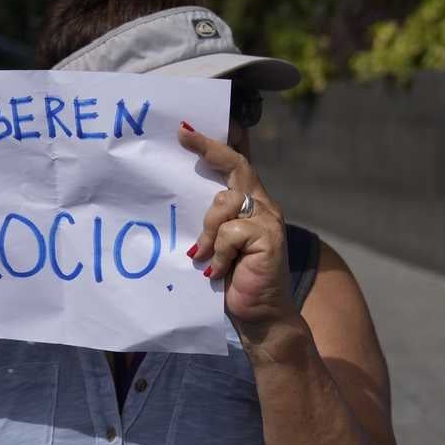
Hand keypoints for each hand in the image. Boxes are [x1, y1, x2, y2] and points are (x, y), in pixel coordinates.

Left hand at [178, 123, 296, 337]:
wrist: (259, 315)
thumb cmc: (233, 279)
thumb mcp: (215, 244)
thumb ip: (208, 220)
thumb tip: (176, 196)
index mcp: (249, 204)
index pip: (237, 163)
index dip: (217, 143)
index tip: (188, 128)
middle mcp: (262, 206)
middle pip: (237, 167)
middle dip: (209, 148)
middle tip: (183, 135)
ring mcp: (268, 220)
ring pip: (225, 202)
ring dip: (208, 230)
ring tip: (204, 257)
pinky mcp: (268, 238)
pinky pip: (231, 232)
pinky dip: (218, 253)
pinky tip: (216, 271)